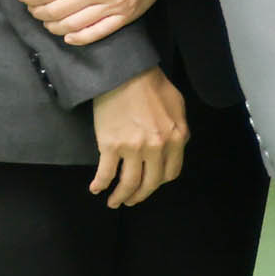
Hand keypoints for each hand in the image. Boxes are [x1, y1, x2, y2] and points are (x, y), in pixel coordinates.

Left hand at [19, 0, 200, 46]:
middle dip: (38, 11)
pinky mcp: (126, 15)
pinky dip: (78, 38)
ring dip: (53, 26)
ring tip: (47, 20)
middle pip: (57, 11)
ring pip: (73, 26)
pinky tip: (68, 35)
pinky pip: (97, 33)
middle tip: (32, 8)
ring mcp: (114, 6)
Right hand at [88, 67, 190, 206]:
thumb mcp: (177, 106)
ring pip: (128, 183)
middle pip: (150, 182)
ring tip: (115, 202)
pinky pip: (105, 173)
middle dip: (140, 195)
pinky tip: (96, 189)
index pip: (170, 173)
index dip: (159, 182)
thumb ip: (178, 129)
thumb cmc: (152, 85)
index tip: (150, 184)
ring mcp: (133, 149)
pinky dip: (100, 184)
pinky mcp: (110, 146)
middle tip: (131, 200)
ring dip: (121, 196)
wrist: (125, 73)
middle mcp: (157, 148)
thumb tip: (175, 144)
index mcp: (176, 138)